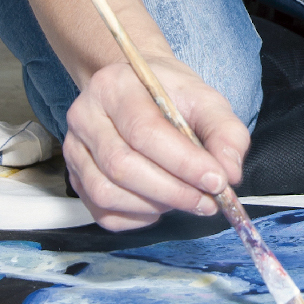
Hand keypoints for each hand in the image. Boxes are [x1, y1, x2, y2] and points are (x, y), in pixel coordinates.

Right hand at [63, 57, 251, 230]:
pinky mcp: (75, 177)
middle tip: (208, 200)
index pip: (144, 131)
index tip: (217, 180)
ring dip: (155, 205)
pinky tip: (161, 203)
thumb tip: (229, 174)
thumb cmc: (171, 95)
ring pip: (107, 193)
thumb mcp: (205, 99)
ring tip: (187, 199)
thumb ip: (225, 132)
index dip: (183, 162)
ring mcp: (74, 149)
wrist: (138, 89)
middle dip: (172, 191)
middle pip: (122, 165)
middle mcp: (84, 116)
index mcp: (115, 86)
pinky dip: (137, 217)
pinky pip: (102, 212)